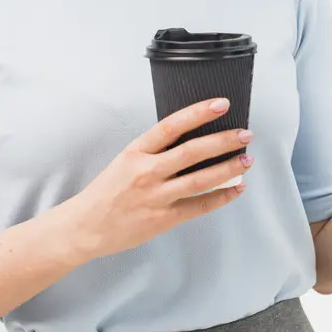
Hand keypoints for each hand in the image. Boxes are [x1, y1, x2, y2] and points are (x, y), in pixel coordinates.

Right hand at [66, 97, 253, 260]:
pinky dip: (221, 197)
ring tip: (247, 159)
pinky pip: (199, 206)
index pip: (171, 126)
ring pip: (200, 180)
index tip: (221, 104)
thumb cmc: (106, 192)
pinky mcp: (163, 219)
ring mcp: (156, 197)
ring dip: (228, 169)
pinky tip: (236, 189)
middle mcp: (146, 172)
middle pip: (192, 152)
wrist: (84, 227)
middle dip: (223, 141)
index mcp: (136, 152)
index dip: (198, 113)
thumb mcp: (125, 160)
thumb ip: (154, 151)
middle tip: (245, 134)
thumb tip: (191, 138)